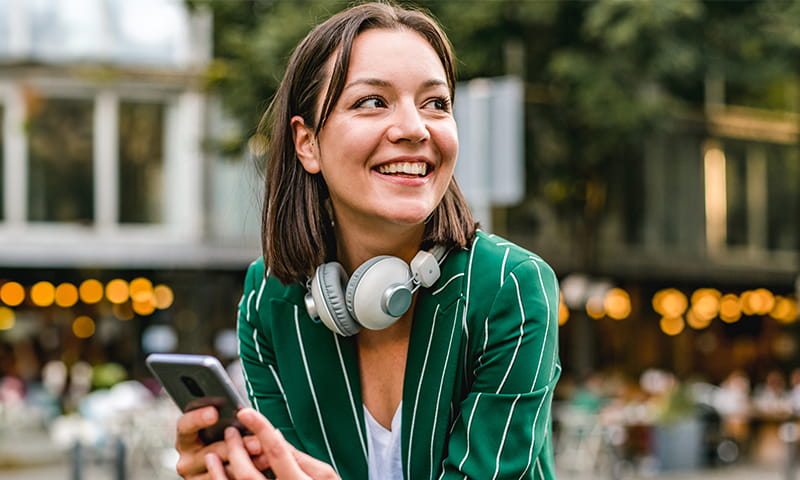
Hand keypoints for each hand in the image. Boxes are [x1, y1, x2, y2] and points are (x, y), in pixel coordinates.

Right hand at [175, 406, 262, 478]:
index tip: (214, 413)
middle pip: (210, 451)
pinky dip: (245, 474)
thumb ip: (227, 416)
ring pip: (222, 471)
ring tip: (265, 455)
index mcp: (187, 437)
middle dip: (237, 446)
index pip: (185, 425)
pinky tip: (262, 465)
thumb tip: (243, 409)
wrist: (226, 464)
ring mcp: (196, 477)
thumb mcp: (220, 425)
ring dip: (247, 462)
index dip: (198, 418)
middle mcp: (188, 459)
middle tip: (256, 441)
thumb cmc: (224, 437)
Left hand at [205, 408, 339, 479]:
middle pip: (248, 472)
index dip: (260, 428)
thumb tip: (276, 436)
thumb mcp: (324, 476)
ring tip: (214, 452)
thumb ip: (301, 458)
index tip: (245, 412)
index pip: (276, 451)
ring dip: (219, 469)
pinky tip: (215, 470)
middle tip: (230, 431)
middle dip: (235, 448)